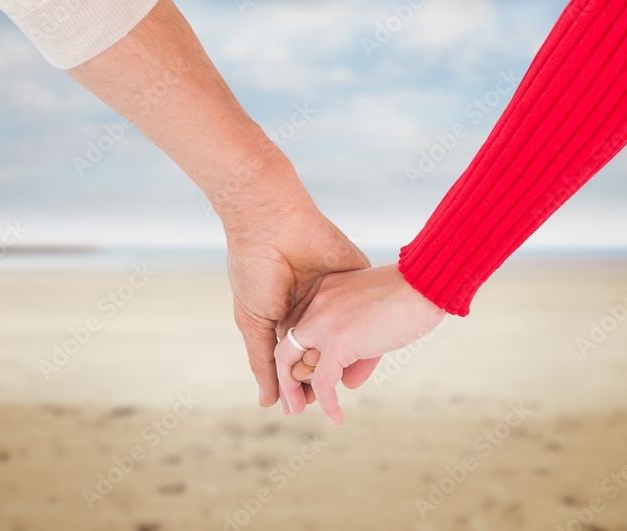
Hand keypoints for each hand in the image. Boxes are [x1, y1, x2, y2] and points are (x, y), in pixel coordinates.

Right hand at [225, 198, 369, 410]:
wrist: (272, 222)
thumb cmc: (254, 270)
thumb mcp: (254, 322)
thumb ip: (264, 363)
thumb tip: (270, 403)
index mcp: (290, 317)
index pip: (304, 358)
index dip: (304, 381)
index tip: (304, 403)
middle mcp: (316, 307)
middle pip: (332, 352)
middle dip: (330, 374)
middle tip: (328, 395)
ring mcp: (339, 292)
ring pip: (355, 334)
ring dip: (354, 358)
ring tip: (348, 381)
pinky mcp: (359, 275)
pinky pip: (371, 308)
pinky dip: (372, 329)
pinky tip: (370, 350)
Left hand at [275, 264, 445, 425]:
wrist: (425, 286)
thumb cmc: (408, 301)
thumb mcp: (374, 324)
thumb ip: (358, 351)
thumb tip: (347, 382)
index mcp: (323, 292)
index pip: (298, 330)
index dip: (297, 356)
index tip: (304, 376)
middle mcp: (316, 303)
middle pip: (285, 345)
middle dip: (284, 375)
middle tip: (289, 400)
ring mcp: (324, 322)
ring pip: (289, 362)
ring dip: (292, 391)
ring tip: (296, 410)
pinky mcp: (338, 341)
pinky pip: (323, 382)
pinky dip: (327, 404)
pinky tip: (337, 419)